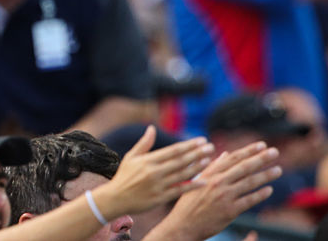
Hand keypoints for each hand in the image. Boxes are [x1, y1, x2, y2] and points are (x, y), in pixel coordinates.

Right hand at [95, 126, 212, 218]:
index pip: (173, 150)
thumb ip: (144, 143)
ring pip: (182, 174)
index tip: (201, 140)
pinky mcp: (161, 198)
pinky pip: (180, 190)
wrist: (116, 199)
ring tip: (209, 160)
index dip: (189, 145)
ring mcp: (159, 185)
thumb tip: (152, 128)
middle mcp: (155, 172)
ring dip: (197, 167)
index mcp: (148, 160)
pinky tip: (204, 181)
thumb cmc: (123, 176)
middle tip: (210, 146)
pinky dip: (193, 185)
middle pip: (181, 160)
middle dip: (197, 153)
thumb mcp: (131, 157)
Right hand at [151, 141, 280, 240]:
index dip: (248, 151)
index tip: (261, 145)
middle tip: (274, 152)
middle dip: (261, 159)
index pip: (233, 158)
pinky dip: (259, 195)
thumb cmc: (189, 202)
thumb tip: (226, 154)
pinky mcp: (230, 211)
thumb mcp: (197, 180)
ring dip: (265, 175)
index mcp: (210, 173)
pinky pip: (248, 201)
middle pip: (244, 167)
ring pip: (249, 183)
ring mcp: (224, 196)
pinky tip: (269, 190)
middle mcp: (218, 182)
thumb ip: (213, 167)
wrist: (184, 224)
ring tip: (278, 170)